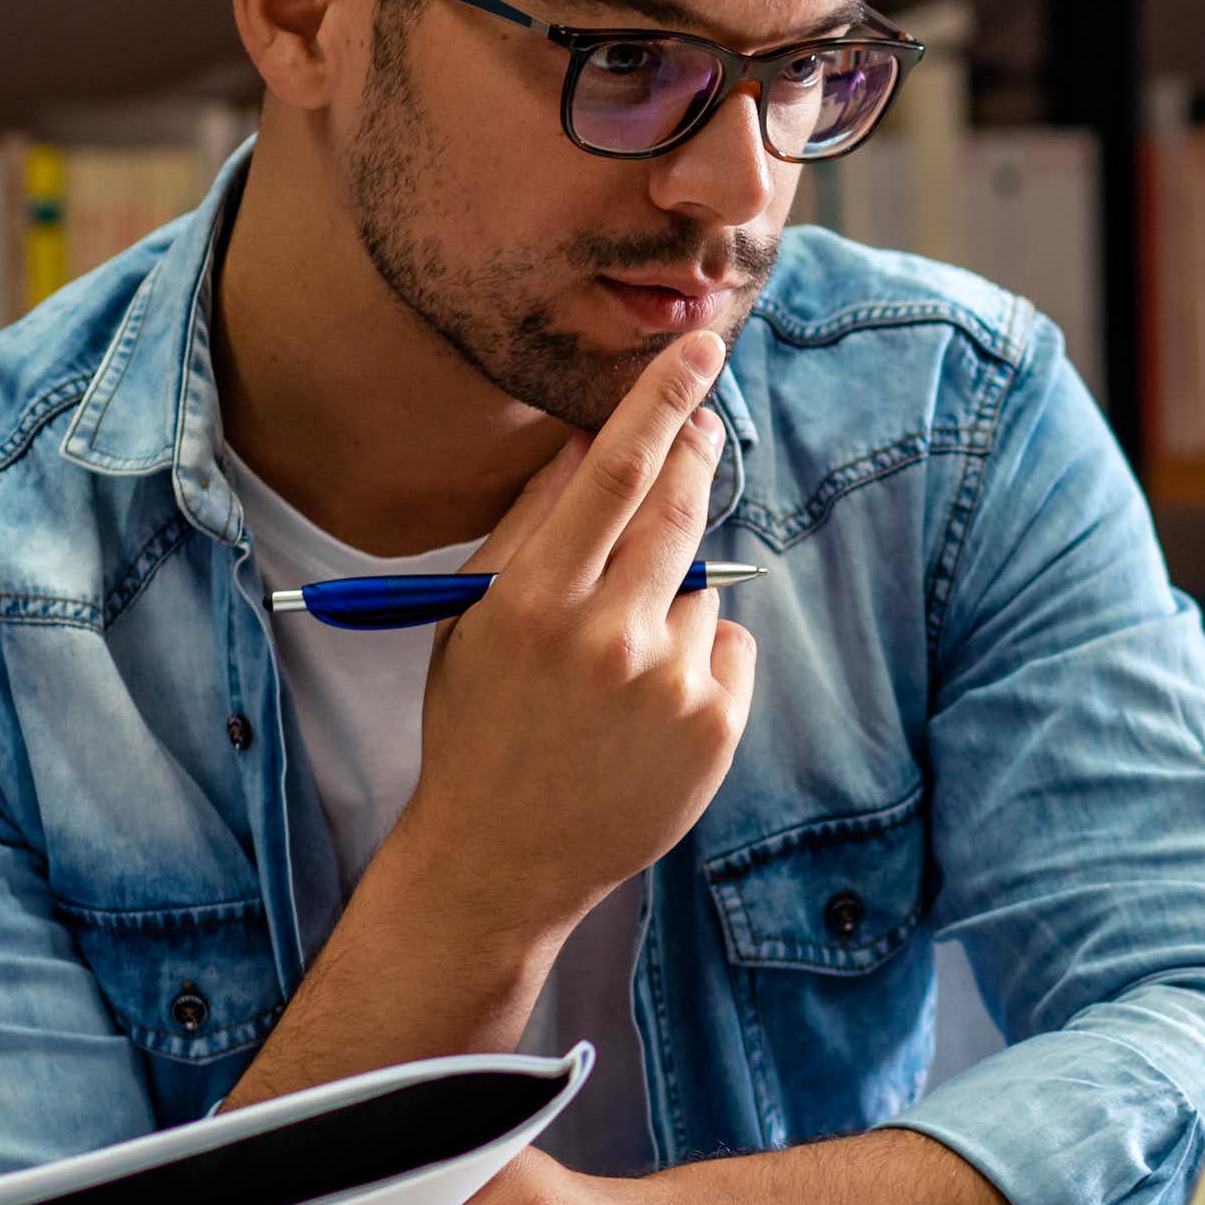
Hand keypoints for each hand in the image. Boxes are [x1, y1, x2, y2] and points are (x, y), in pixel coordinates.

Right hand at [395, 327, 757, 942]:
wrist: (502, 857)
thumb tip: (594, 433)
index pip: (614, 471)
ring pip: (699, 584)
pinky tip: (646, 705)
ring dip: (671, 595)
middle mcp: (606, 636)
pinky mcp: (714, 726)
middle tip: (704, 419)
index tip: (699, 346)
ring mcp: (667, 685)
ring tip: (616, 663)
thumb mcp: (477, 616)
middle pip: (678, 505)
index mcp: (535, 600)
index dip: (661, 399)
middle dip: (697, 450)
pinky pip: (727, 643)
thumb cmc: (480, 723)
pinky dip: (698, 655)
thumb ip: (534, 521)